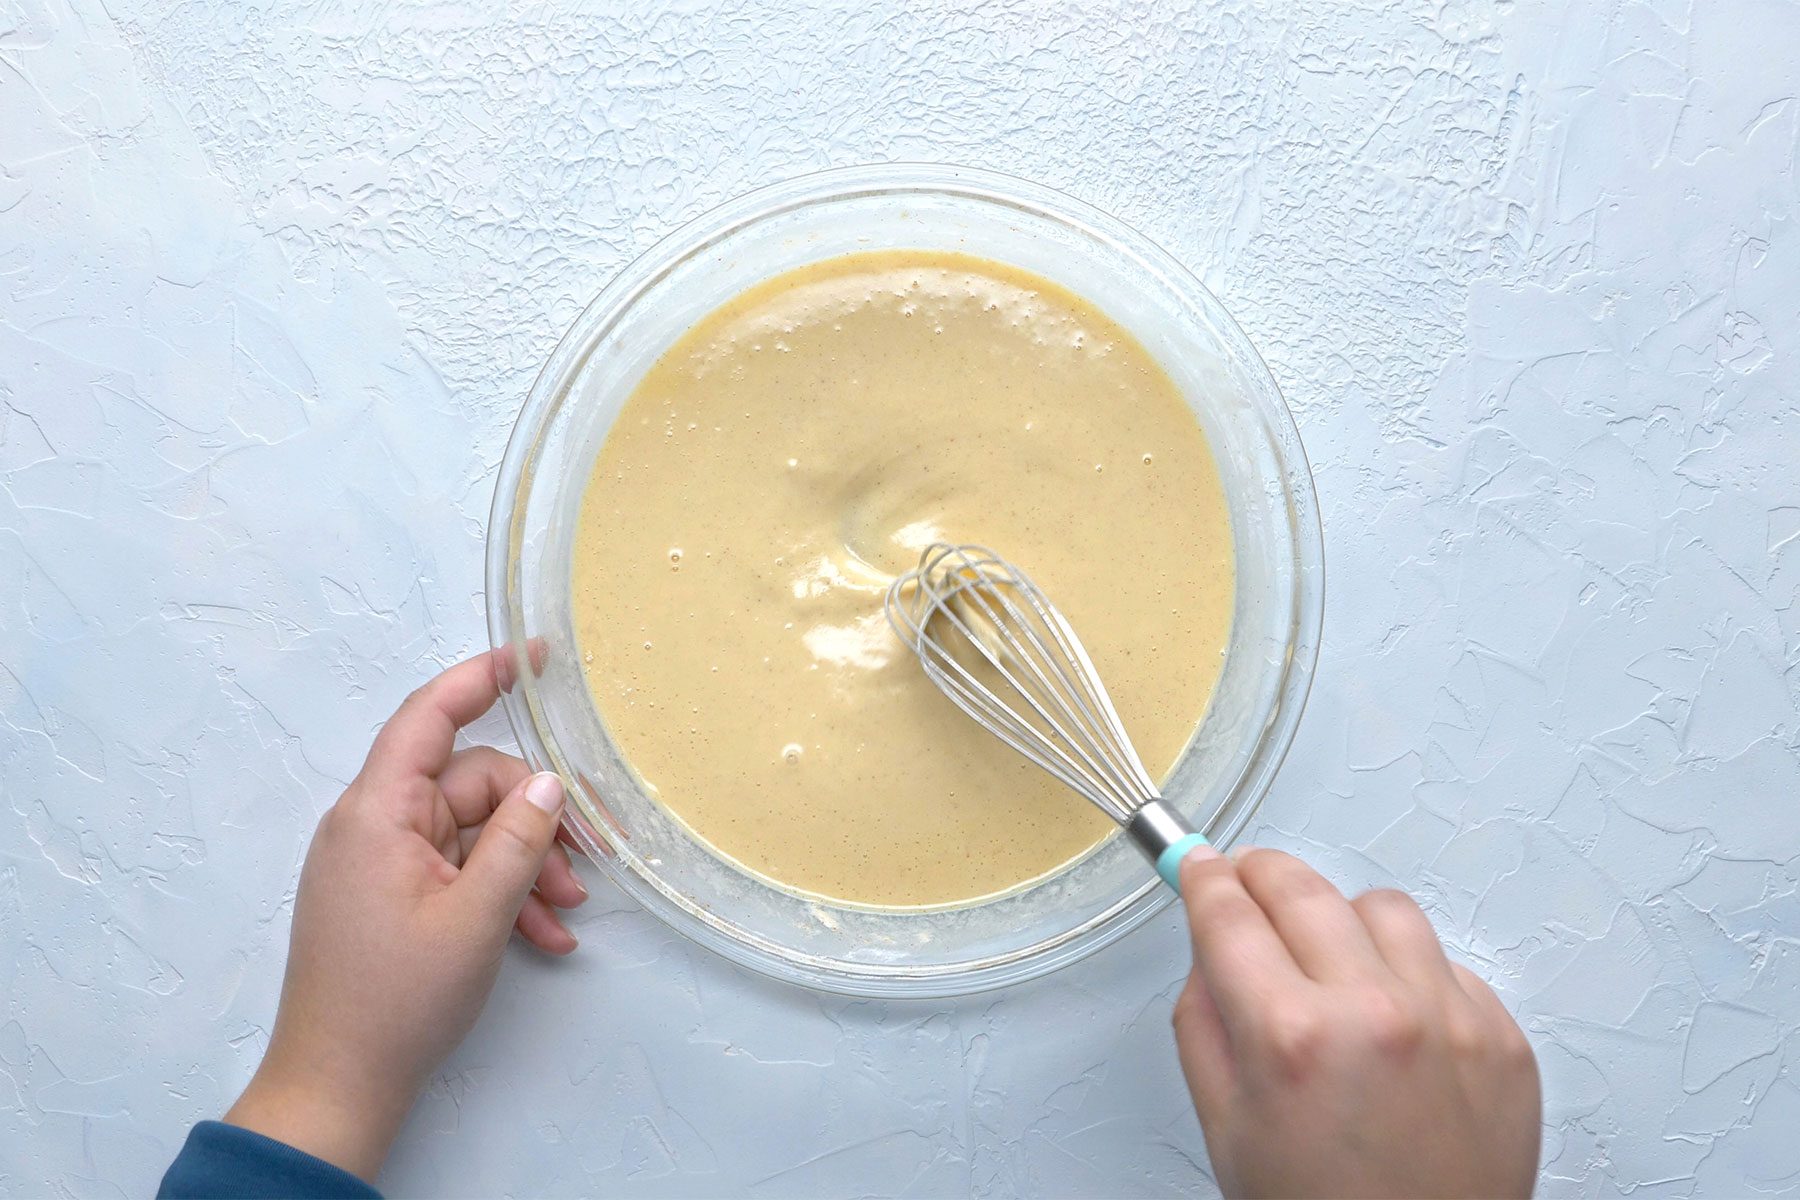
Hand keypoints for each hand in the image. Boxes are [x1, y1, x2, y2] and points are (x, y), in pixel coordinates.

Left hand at [224, 649, 588, 1180]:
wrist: (337, 1086)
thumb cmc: (397, 1001)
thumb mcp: (477, 917)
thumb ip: (518, 841)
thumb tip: (549, 783)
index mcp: (377, 813)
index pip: (429, 717)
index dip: (480, 676)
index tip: (535, 654)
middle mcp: (373, 825)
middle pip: (471, 784)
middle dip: (533, 819)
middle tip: (586, 863)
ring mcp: (380, 862)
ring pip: (473, 832)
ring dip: (524, 866)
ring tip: (565, 911)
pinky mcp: (389, 897)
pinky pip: (457, 871)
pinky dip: (499, 895)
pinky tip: (541, 935)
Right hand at [1173, 848, 1539, 1198]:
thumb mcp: (1225, 1125)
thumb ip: (1204, 1023)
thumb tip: (1209, 947)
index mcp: (1290, 1038)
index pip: (1230, 912)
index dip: (1206, 879)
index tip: (1201, 867)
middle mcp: (1374, 1014)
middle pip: (1301, 887)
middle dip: (1261, 874)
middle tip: (1247, 880)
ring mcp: (1449, 1021)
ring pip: (1381, 907)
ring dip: (1342, 919)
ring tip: (1329, 959)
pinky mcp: (1501, 1037)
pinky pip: (1444, 962)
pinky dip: (1409, 973)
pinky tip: (1389, 1015)